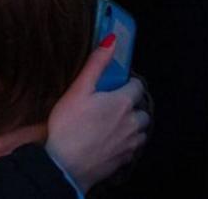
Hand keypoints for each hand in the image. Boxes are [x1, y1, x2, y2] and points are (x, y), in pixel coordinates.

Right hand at [46, 40, 148, 191]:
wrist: (65, 165)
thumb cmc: (69, 126)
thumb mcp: (78, 89)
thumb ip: (96, 64)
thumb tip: (111, 41)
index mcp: (122, 102)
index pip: (137, 86)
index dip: (127, 84)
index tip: (114, 86)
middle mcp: (131, 123)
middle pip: (142, 110)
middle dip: (131, 106)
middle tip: (111, 106)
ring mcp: (130, 143)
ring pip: (140, 130)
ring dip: (131, 125)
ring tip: (111, 124)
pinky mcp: (124, 160)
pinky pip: (133, 147)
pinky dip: (127, 142)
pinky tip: (109, 141)